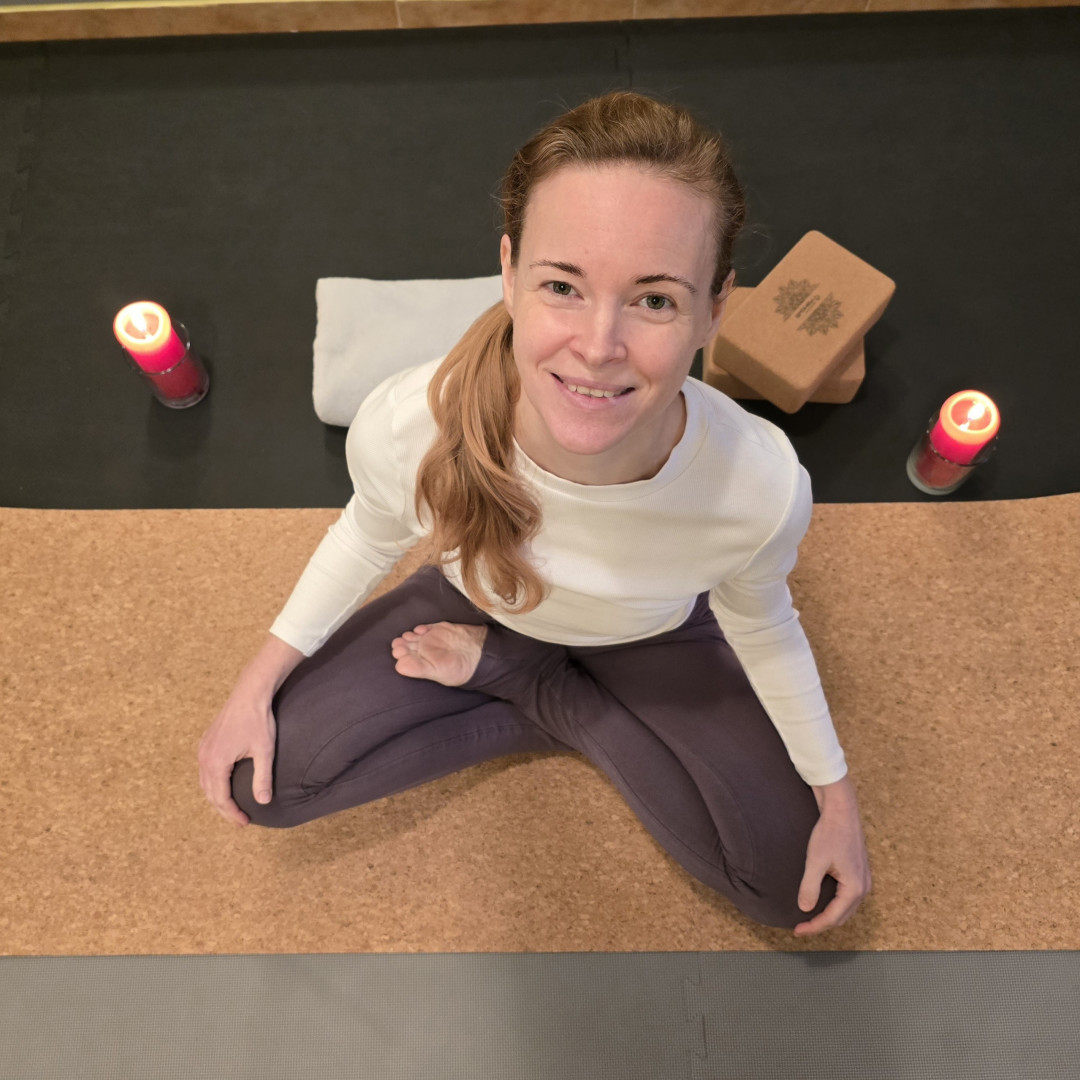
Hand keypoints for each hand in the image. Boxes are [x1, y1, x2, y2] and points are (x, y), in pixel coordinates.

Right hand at [197, 675, 276, 826]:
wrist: (250, 693)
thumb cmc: (259, 721)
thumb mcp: (264, 751)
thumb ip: (263, 778)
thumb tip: (263, 802)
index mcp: (216, 762)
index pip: (221, 798)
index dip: (232, 813)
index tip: (245, 822)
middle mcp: (204, 757)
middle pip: (210, 793)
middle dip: (224, 809)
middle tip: (240, 820)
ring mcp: (203, 749)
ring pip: (205, 782)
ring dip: (217, 797)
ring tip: (232, 808)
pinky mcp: (206, 742)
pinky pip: (205, 769)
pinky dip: (213, 783)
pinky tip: (225, 786)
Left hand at [793, 775, 871, 936]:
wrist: (841, 810)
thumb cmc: (829, 833)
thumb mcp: (816, 860)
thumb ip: (810, 886)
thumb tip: (805, 909)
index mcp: (855, 888)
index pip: (832, 918)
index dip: (814, 927)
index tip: (796, 931)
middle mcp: (864, 888)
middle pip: (841, 917)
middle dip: (821, 924)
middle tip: (800, 928)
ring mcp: (864, 880)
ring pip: (846, 908)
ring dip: (829, 916)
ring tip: (809, 919)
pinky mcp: (859, 872)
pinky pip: (848, 897)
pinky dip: (835, 905)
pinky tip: (821, 902)